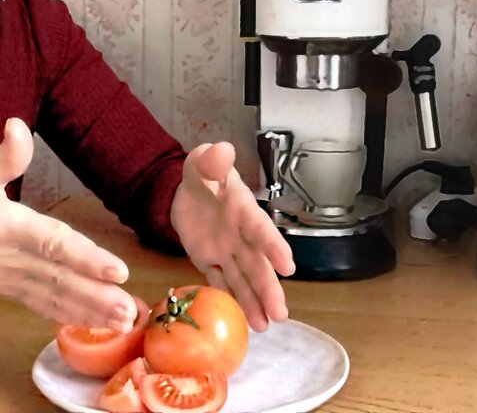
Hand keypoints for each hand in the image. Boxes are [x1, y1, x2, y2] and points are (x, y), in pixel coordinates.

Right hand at [0, 118, 138, 330]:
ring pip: (58, 297)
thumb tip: (19, 125)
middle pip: (61, 278)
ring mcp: (13, 280)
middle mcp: (11, 258)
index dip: (84, 258)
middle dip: (99, 294)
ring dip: (94, 311)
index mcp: (2, 226)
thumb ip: (2, 157)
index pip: (50, 243)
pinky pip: (47, 306)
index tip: (116, 270)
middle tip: (132, 309)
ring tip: (128, 321)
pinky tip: (102, 324)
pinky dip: (75, 316)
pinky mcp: (14, 292)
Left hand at [170, 142, 296, 331]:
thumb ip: (211, 160)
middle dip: (268, 289)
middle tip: (281, 315)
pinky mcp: (210, 261)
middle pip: (257, 265)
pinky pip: (221, 282)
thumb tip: (222, 149)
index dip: (274, 247)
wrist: (186, 190)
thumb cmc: (203, 173)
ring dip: (254, 302)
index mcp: (243, 211)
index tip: (289, 267)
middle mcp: (240, 235)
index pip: (260, 230)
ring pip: (243, 280)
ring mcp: (227, 251)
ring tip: (266, 327)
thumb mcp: (202, 162)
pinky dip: (231, 299)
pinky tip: (245, 320)